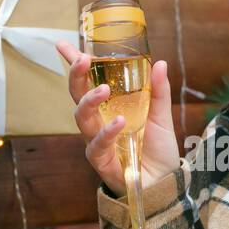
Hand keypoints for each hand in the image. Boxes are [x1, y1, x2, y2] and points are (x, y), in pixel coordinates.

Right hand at [55, 38, 181, 197]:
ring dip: (89, 102)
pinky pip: (98, 146)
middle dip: (76, 77)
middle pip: (77, 97)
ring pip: (82, 119)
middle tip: (81, 60)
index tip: (63, 45)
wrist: (165, 183)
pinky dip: (107, 132)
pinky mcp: (102, 162)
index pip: (87, 83)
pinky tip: (119, 122)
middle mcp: (98, 123)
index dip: (74, 65)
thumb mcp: (162, 116)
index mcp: (109, 108)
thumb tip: (159, 63)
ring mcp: (98, 142)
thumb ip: (158, 92)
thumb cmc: (158, 150)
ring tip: (103, 89)